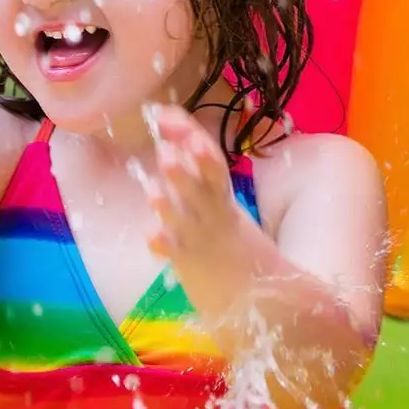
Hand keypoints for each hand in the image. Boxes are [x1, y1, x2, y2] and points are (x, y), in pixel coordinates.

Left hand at [142, 105, 244, 266]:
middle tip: (168, 149)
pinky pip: (176, 252)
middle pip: (202, 186)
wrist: (257, 293)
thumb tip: (171, 144)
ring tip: (156, 182)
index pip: (210, 159)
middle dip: (187, 167)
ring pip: (185, 216)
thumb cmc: (231, 244)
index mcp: (223, 196)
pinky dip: (164, 244)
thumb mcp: (220, 207)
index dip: (190, 135)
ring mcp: (202, 238)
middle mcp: (214, 213)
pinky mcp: (191, 264)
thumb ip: (196, 178)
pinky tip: (152, 235)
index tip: (166, 115)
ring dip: (171, 199)